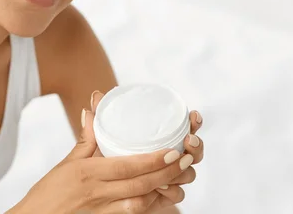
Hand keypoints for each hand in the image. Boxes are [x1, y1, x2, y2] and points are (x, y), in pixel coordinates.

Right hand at [9, 108, 193, 213]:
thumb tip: (91, 110)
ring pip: (140, 202)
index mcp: (88, 173)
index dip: (152, 160)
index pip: (126, 166)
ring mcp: (103, 210)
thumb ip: (86, 138)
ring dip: (162, 189)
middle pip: (139, 184)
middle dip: (166, 173)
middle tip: (185, 160)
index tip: (172, 150)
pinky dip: (148, 204)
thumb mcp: (68, 162)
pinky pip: (132, 213)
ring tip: (179, 176)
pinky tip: (160, 194)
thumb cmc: (49, 191)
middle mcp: (98, 192)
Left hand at [90, 91, 204, 209]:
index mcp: (162, 141)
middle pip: (194, 152)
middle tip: (189, 140)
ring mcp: (169, 179)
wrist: (103, 192)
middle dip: (196, 145)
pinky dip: (172, 190)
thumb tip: (96, 96)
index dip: (193, 122)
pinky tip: (164, 186)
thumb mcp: (101, 140)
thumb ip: (100, 120)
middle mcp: (171, 159)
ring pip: (188, 174)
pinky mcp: (164, 197)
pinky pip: (177, 195)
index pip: (185, 129)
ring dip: (183, 168)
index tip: (193, 115)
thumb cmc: (105, 162)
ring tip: (178, 161)